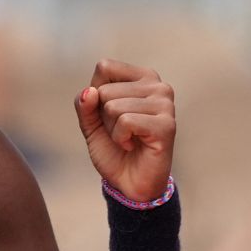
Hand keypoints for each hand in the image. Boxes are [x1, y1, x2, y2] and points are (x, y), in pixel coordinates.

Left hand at [74, 59, 175, 200]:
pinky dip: (120, 138)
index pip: (105, 67)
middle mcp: (158, 86)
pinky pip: (125, 121)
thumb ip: (85, 105)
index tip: (110, 115)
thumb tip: (89, 92)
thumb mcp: (91, 124)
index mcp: (143, 78)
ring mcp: (165, 104)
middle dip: (104, 117)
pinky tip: (132, 145)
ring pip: (113, 106)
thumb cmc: (114, 149)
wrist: (130, 183)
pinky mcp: (166, 125)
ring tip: (128, 139)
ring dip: (112, 130)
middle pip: (105, 90)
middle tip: (121, 132)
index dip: (96, 95)